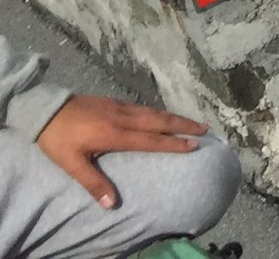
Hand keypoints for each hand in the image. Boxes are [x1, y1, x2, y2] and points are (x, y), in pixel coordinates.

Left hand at [35, 93, 206, 209]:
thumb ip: (93, 183)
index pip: (151, 140)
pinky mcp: (114, 102)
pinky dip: (159, 112)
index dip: (173, 144)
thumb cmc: (57, 139)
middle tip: (205, 128)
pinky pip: (144, 107)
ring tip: (191, 122)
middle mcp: (123, 118)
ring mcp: (120, 107)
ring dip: (174, 117)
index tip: (194, 146)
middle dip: (183, 125)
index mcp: (115, 134)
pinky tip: (161, 115)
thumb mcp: (71, 163)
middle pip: (159, 121)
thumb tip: (111, 204)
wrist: (43, 109)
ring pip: (153, 112)